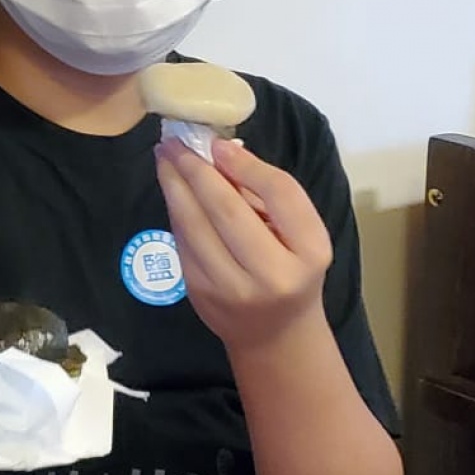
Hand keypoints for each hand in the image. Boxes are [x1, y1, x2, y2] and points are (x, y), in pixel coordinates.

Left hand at [155, 137, 331, 349]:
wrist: (276, 334)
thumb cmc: (293, 269)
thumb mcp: (301, 233)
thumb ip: (268, 194)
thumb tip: (221, 152)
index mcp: (309, 251)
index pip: (280, 195)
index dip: (246, 165)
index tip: (217, 143)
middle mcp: (272, 273)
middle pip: (227, 209)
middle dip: (196, 170)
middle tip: (174, 141)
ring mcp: (231, 288)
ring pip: (194, 226)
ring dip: (174, 187)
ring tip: (165, 158)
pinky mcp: (200, 294)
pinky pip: (182, 242)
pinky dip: (175, 212)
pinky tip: (172, 191)